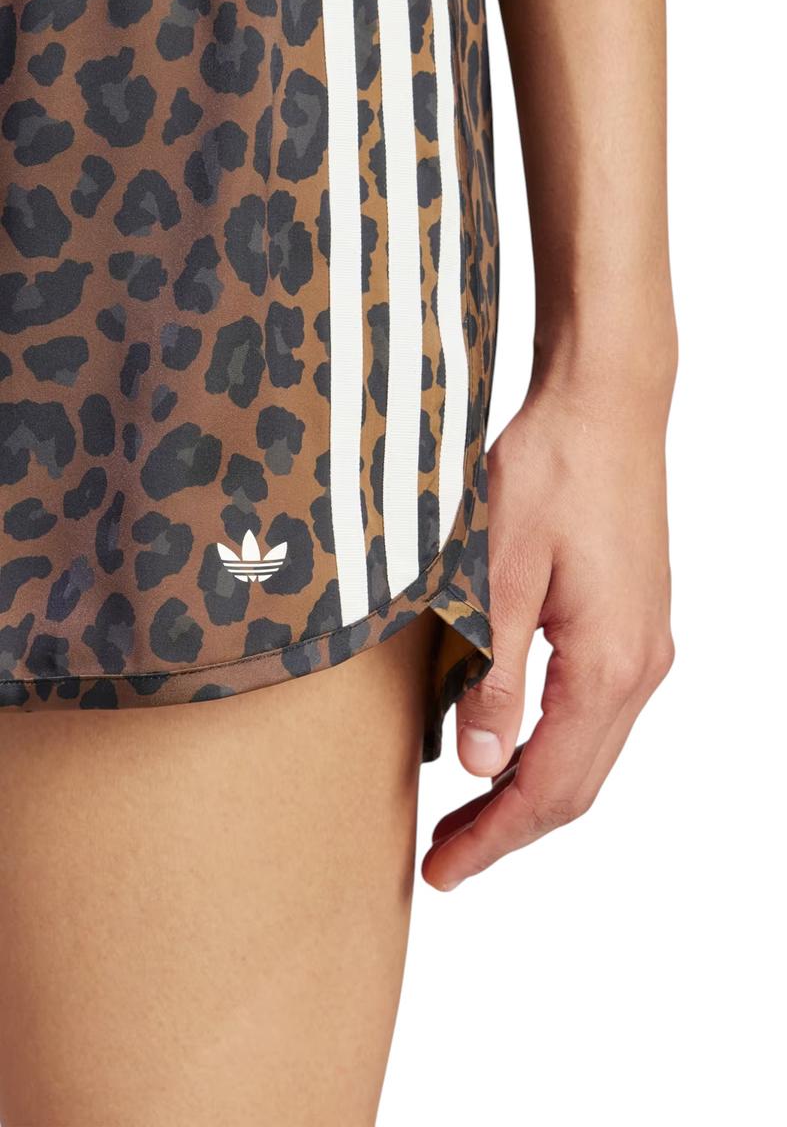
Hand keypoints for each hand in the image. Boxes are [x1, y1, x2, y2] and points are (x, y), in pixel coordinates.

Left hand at [422, 378, 674, 889]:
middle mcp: (640, 665)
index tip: (443, 871)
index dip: (495, 839)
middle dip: (508, 828)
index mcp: (608, 664)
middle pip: (576, 783)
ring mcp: (644, 646)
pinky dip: (549, 748)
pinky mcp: (633, 624)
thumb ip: (492, 674)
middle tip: (443, 858)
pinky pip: (595, 715)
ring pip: (588, 752)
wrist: (606, 404)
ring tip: (465, 816)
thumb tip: (478, 765)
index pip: (550, 787)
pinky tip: (507, 747)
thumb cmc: (552, 472)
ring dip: (528, 790)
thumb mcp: (501, 574)